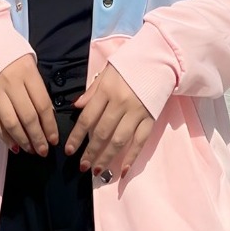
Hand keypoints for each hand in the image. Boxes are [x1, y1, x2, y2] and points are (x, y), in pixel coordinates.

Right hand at [0, 55, 58, 156]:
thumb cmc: (12, 57)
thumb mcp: (30, 66)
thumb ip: (38, 89)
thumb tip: (48, 116)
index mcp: (28, 73)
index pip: (42, 105)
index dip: (50, 125)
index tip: (54, 139)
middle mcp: (11, 83)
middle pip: (28, 117)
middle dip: (37, 137)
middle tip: (43, 150)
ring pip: (10, 122)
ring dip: (22, 140)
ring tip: (30, 150)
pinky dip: (3, 136)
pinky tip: (13, 145)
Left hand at [65, 64, 154, 179]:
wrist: (160, 60)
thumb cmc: (130, 66)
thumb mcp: (107, 72)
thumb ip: (92, 91)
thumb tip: (76, 107)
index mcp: (107, 90)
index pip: (87, 118)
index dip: (77, 136)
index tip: (69, 150)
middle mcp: (121, 103)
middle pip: (102, 132)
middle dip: (90, 152)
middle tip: (81, 166)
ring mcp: (137, 112)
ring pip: (119, 140)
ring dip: (106, 158)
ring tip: (96, 170)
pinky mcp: (151, 118)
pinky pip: (140, 141)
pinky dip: (132, 156)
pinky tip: (123, 170)